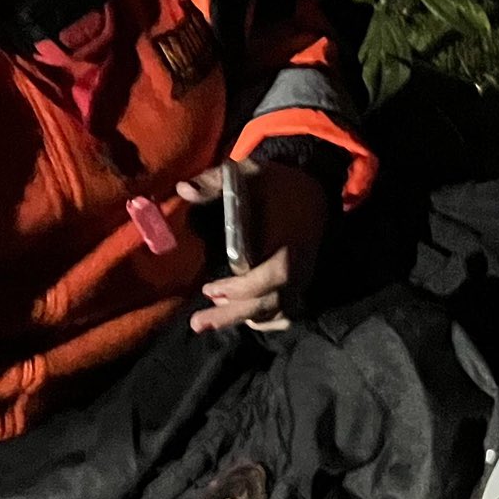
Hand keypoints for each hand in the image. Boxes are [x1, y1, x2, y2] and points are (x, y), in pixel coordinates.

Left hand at [178, 158, 329, 334]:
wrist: (316, 192)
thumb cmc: (280, 185)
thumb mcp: (249, 174)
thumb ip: (215, 182)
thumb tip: (183, 190)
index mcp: (290, 243)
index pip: (271, 276)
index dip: (241, 288)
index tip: (210, 289)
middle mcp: (300, 267)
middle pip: (270, 303)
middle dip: (232, 315)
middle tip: (197, 323)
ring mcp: (303, 280)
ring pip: (276, 312)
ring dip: (244, 317)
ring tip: (212, 317)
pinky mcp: (302, 286)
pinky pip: (286, 314)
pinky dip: (265, 321)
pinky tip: (244, 319)